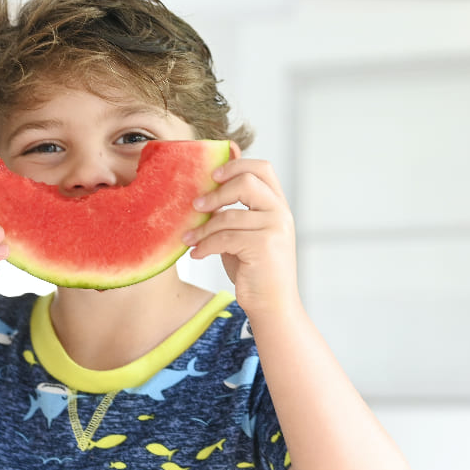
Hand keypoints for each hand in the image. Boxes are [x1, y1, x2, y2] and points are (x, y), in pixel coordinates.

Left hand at [183, 144, 299, 315]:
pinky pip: (224, 238)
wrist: (272, 305)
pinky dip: (205, 245)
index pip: (261, 168)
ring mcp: (275, 228)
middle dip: (216, 192)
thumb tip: (212, 180)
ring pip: (229, 215)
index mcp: (277, 204)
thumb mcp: (244, 233)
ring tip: (189, 238)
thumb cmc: (254, 268)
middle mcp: (280, 212)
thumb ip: (234, 209)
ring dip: (202, 228)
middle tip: (196, 205)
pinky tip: (197, 253)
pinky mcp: (264, 246)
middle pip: (246, 181)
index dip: (236, 164)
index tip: (212, 175)